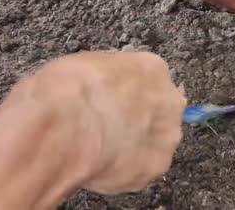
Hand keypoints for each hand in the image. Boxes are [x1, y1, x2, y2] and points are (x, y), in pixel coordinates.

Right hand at [5, 51, 186, 194]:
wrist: (64, 127)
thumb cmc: (69, 92)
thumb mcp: (88, 63)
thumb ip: (111, 77)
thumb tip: (106, 87)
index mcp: (153, 69)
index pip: (151, 82)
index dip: (131, 97)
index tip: (116, 105)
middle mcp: (169, 102)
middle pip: (161, 113)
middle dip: (140, 122)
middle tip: (111, 130)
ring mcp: (166, 137)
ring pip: (155, 144)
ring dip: (135, 148)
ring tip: (103, 151)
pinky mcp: (155, 167)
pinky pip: (142, 170)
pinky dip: (125, 172)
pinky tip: (101, 166)